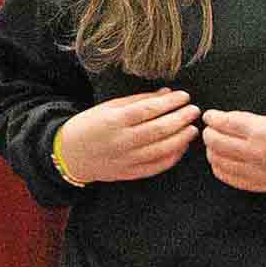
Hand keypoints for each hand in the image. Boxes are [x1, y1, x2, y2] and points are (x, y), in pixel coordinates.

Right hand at [56, 88, 198, 182]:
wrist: (71, 154)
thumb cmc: (90, 125)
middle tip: (194, 111)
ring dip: (181, 139)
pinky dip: (172, 157)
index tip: (184, 96)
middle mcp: (122, 141)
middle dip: (181, 119)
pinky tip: (181, 147)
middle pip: (159, 129)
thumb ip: (139, 100)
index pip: (149, 110)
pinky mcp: (129, 173)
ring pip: (161, 150)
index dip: (170, 103)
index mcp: (115, 120)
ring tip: (192, 129)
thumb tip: (166, 94)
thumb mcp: (110, 107)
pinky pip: (156, 166)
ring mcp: (126, 159)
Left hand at [200, 109, 265, 192]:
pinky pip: (227, 176)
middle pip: (218, 143)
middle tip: (209, 130)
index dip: (213, 118)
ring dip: (211, 151)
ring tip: (213, 145)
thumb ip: (245, 120)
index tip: (209, 116)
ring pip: (219, 161)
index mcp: (262, 133)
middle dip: (209, 134)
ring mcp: (254, 171)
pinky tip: (219, 159)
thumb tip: (219, 119)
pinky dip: (218, 166)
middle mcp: (256, 153)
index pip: (227, 123)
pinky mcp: (254, 184)